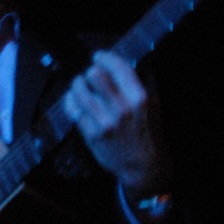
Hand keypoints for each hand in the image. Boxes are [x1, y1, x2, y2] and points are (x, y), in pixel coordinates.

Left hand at [62, 51, 171, 198]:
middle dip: (90, 72)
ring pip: (79, 91)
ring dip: (77, 86)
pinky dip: (72, 103)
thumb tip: (119, 66)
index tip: (98, 56)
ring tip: (80, 87)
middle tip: (91, 77)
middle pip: (94, 75)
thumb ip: (137, 86)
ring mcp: (104, 122)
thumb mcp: (152, 107)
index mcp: (139, 98)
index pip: (118, 68)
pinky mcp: (91, 134)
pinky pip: (73, 110)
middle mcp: (121, 108)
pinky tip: (75, 102)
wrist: (143, 167)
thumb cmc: (148, 134)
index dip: (105, 57)